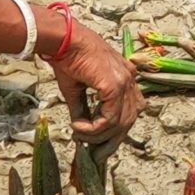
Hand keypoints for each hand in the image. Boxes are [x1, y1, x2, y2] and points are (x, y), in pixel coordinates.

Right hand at [51, 22, 142, 143]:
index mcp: (125, 77)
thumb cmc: (68, 59)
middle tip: (94, 154)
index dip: (117, 130)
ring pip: (119, 123)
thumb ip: (83, 109)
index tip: (99, 143)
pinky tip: (78, 126)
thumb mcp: (77, 89)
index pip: (130, 110)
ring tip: (79, 135)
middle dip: (111, 141)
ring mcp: (125, 82)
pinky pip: (109, 119)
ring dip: (98, 135)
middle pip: (129, 121)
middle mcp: (129, 80)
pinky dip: (94, 128)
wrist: (63, 40)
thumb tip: (81, 130)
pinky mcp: (114, 86)